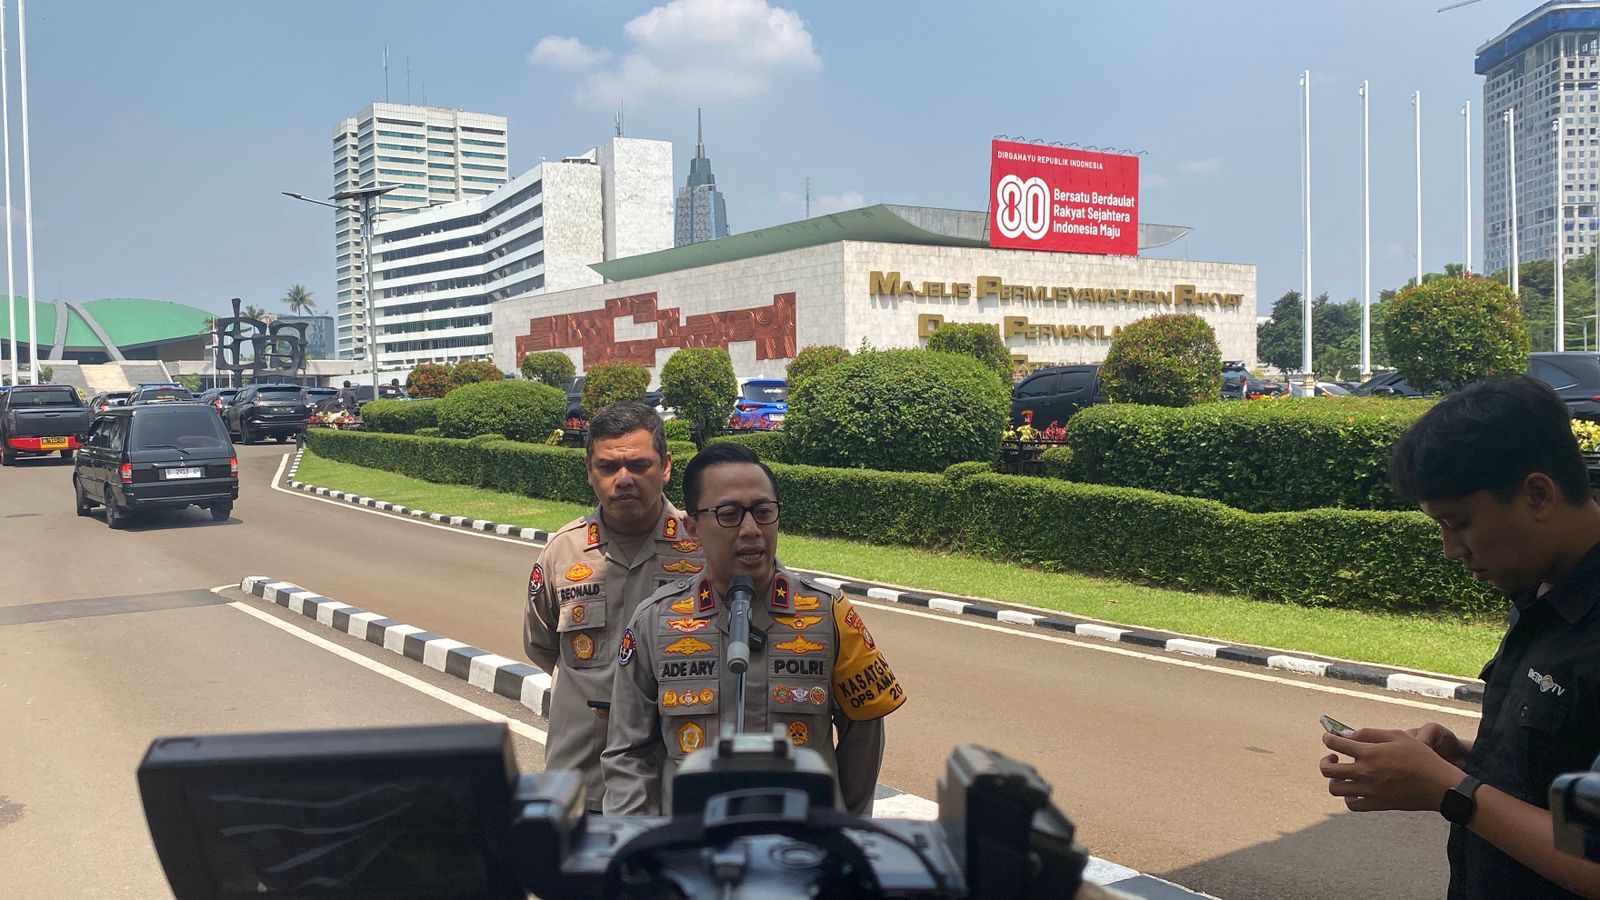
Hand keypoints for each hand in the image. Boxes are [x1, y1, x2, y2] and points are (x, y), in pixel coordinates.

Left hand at [1319, 728, 1463, 811]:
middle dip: (1325, 761)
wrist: (1439, 786)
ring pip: (1335, 789)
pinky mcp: (1377, 804)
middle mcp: (1365, 772)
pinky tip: (1354, 789)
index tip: (1330, 738)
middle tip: (1334, 757)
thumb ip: (1369, 733)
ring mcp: (1369, 791)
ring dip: (1334, 779)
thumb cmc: (1421, 757)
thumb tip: (1345, 734)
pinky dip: (1348, 797)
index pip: (1335, 744)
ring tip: (1342, 774)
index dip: (1328, 739)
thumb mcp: (1398, 736)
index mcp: (1369, 753)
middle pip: (1327, 770)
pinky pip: (1351, 805)